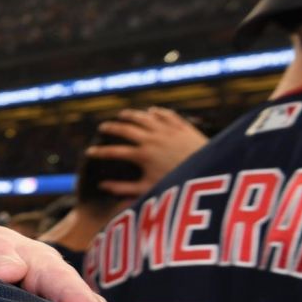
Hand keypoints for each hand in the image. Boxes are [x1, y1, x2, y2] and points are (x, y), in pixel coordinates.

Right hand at [89, 107, 208, 197]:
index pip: (114, 152)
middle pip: (126, 130)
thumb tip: (102, 187)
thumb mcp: (149, 190)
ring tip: (122, 115)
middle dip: (111, 128)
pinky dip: (157, 112)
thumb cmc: (179, 185)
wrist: (212, 173)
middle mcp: (153, 139)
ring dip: (131, 115)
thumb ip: (124, 189)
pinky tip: (151, 111)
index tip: (89, 152)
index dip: (99, 152)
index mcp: (142, 156)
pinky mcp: (183, 127)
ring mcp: (168, 131)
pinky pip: (167, 115)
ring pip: (144, 118)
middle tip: (102, 127)